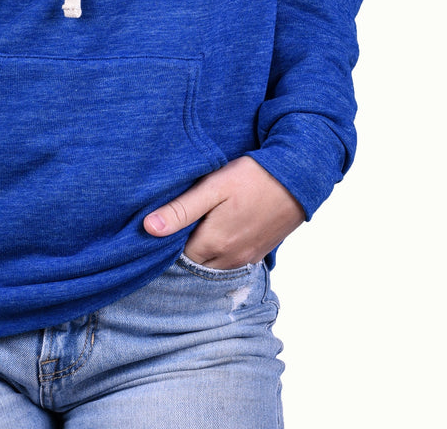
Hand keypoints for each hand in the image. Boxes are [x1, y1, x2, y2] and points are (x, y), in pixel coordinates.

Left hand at [144, 157, 304, 268]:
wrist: (297, 178)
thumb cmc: (252, 178)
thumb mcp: (212, 188)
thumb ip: (181, 210)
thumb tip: (149, 228)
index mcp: (214, 243)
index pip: (177, 257)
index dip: (168, 243)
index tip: (165, 227)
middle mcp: (231, 258)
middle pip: (196, 265)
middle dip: (184, 251)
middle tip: (178, 228)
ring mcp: (247, 258)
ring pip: (214, 267)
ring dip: (203, 255)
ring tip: (196, 229)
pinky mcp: (260, 253)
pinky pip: (232, 263)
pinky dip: (221, 255)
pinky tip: (219, 234)